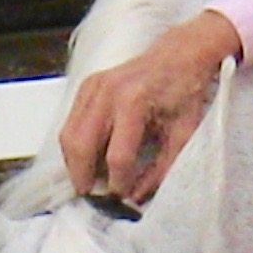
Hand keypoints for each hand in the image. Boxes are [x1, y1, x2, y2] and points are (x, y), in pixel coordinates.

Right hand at [59, 10, 243, 199]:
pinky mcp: (86, 86)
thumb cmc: (184, 92)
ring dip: (74, 164)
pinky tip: (90, 159)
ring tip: (90, 180)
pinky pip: (70, 124)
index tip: (123, 195)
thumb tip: (137, 196)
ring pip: (68, 136)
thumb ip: (162, 169)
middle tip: (94, 196)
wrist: (179, 56)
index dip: (118, 182)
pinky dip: (75, 146)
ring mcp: (93, 87)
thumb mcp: (183, 134)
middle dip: (84, 177)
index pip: (117, 155)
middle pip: (81, 146)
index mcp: (134, 101)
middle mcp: (108, 92)